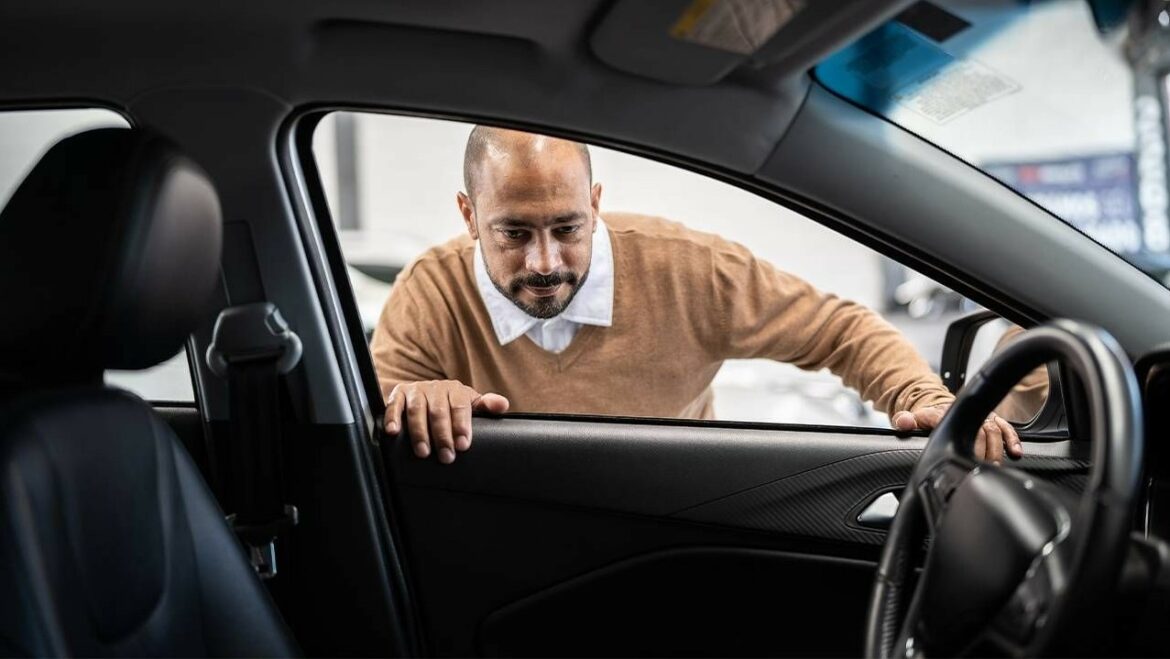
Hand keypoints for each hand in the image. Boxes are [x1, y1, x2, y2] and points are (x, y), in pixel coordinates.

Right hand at [384, 380, 509, 463]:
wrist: (427, 394)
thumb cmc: (452, 405)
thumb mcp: (471, 405)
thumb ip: (487, 406)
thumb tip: (503, 405)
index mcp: (456, 390)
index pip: (460, 407)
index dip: (461, 426)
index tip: (463, 445)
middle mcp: (436, 388)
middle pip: (439, 411)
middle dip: (442, 436)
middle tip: (445, 456)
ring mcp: (416, 391)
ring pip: (417, 410)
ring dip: (419, 432)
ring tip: (423, 452)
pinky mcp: (398, 394)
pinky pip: (394, 405)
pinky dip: (392, 418)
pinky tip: (393, 432)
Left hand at [891, 404, 1023, 463]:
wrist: (940, 407)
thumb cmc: (928, 420)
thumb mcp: (913, 420)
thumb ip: (905, 421)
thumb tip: (902, 422)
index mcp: (945, 414)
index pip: (955, 426)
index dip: (961, 441)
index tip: (963, 458)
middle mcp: (966, 415)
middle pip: (979, 432)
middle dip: (981, 453)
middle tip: (979, 471)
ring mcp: (980, 417)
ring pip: (994, 432)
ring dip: (995, 451)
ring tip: (992, 468)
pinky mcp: (993, 420)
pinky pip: (1007, 428)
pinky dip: (1013, 440)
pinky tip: (1015, 453)